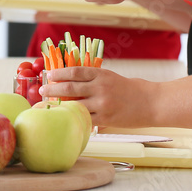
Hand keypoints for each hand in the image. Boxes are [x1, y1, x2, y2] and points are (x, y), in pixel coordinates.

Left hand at [41, 67, 155, 127]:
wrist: (149, 102)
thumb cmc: (129, 89)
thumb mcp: (110, 77)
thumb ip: (93, 79)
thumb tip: (70, 81)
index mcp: (101, 74)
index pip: (75, 71)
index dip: (59, 73)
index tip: (49, 74)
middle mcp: (100, 87)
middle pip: (70, 88)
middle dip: (53, 89)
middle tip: (42, 90)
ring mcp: (102, 103)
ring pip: (74, 104)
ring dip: (60, 105)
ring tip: (49, 104)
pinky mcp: (105, 118)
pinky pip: (85, 119)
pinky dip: (74, 118)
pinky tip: (65, 118)